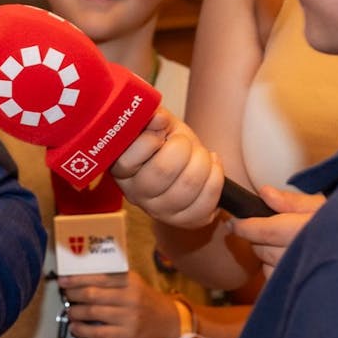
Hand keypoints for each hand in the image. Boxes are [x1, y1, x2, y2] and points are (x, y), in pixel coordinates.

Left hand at [56, 271, 176, 337]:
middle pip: (91, 293)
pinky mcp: (127, 335)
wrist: (171, 325)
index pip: (98, 277)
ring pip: (92, 312)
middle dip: (73, 295)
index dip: (76, 279)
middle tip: (65, 296)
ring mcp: (128, 317)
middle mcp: (129, 296)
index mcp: (130, 280)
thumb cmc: (148, 303)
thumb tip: (82, 280)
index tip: (63, 280)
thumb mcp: (135, 284)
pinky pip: (98, 332)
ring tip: (70, 312)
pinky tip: (76, 328)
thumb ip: (113, 281)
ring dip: (75, 312)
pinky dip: (83, 330)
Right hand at [110, 108, 222, 228]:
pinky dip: (216, 178)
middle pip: (162, 171)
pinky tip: (212, 168)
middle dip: (183, 148)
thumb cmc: (168, 140)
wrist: (187, 161)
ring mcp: (160, 211)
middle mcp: (136, 195)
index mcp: (121, 169)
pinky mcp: (185, 221)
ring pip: (188, 186)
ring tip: (200, 155)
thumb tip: (158, 118)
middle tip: (185, 142)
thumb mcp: (157, 122)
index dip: (149, 140)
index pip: (128, 160)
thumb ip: (153, 116)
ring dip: (202, 162)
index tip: (160, 130)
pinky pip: (206, 203)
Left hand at [228, 186, 324, 275]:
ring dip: (267, 256)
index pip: (265, 231)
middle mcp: (305, 255)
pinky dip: (276, 272)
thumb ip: (291, 201)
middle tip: (263, 229)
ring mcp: (304, 275)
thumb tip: (264, 193)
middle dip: (257, 238)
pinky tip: (289, 262)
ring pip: (267, 267)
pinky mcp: (303, 290)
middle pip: (263, 250)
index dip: (245, 226)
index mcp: (307, 229)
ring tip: (283, 245)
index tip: (234, 223)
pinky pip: (277, 282)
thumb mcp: (323, 205)